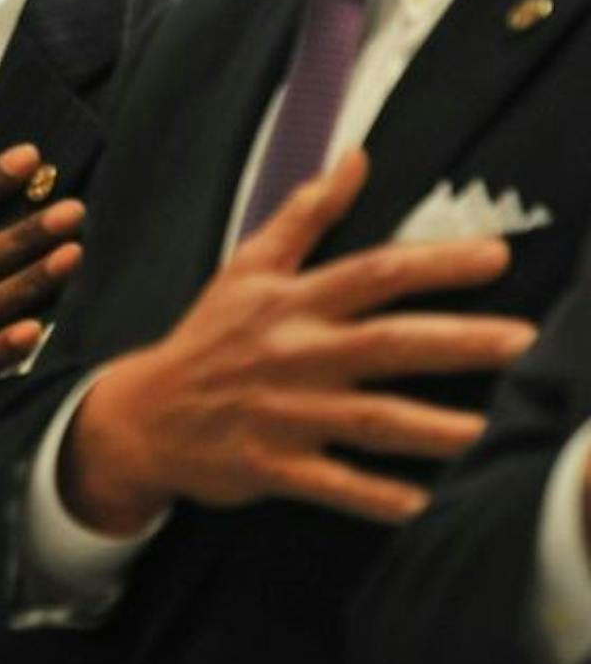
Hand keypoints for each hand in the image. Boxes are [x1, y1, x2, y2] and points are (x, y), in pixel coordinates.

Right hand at [63, 148, 537, 532]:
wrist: (144, 414)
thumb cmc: (208, 336)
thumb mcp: (247, 266)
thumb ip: (305, 214)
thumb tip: (357, 160)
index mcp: (290, 302)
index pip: (372, 272)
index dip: (435, 264)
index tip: (497, 256)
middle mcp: (293, 353)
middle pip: (385, 343)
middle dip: (456, 341)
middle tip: (520, 340)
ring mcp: (284, 412)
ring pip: (369, 420)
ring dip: (430, 427)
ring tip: (483, 431)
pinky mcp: (273, 465)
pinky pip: (333, 485)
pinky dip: (373, 497)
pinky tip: (419, 503)